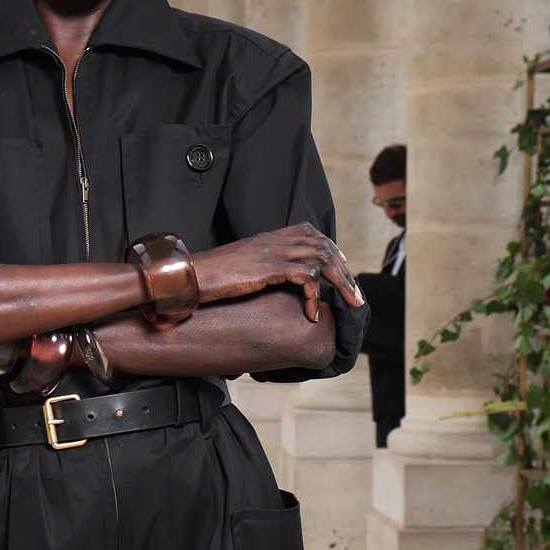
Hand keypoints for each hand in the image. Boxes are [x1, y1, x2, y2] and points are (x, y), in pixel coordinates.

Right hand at [193, 224, 363, 322]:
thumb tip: (270, 283)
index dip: (332, 251)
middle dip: (345, 272)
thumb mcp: (242, 268)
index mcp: (271, 237)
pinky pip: (306, 277)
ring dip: (341, 284)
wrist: (193, 276)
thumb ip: (261, 268)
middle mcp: (277, 239)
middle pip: (324, 247)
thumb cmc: (212, 277)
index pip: (312, 234)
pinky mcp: (271, 267)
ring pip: (323, 260)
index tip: (342, 270)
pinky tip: (312, 314)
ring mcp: (275, 251)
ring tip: (350, 305)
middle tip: (356, 296)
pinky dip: (314, 296)